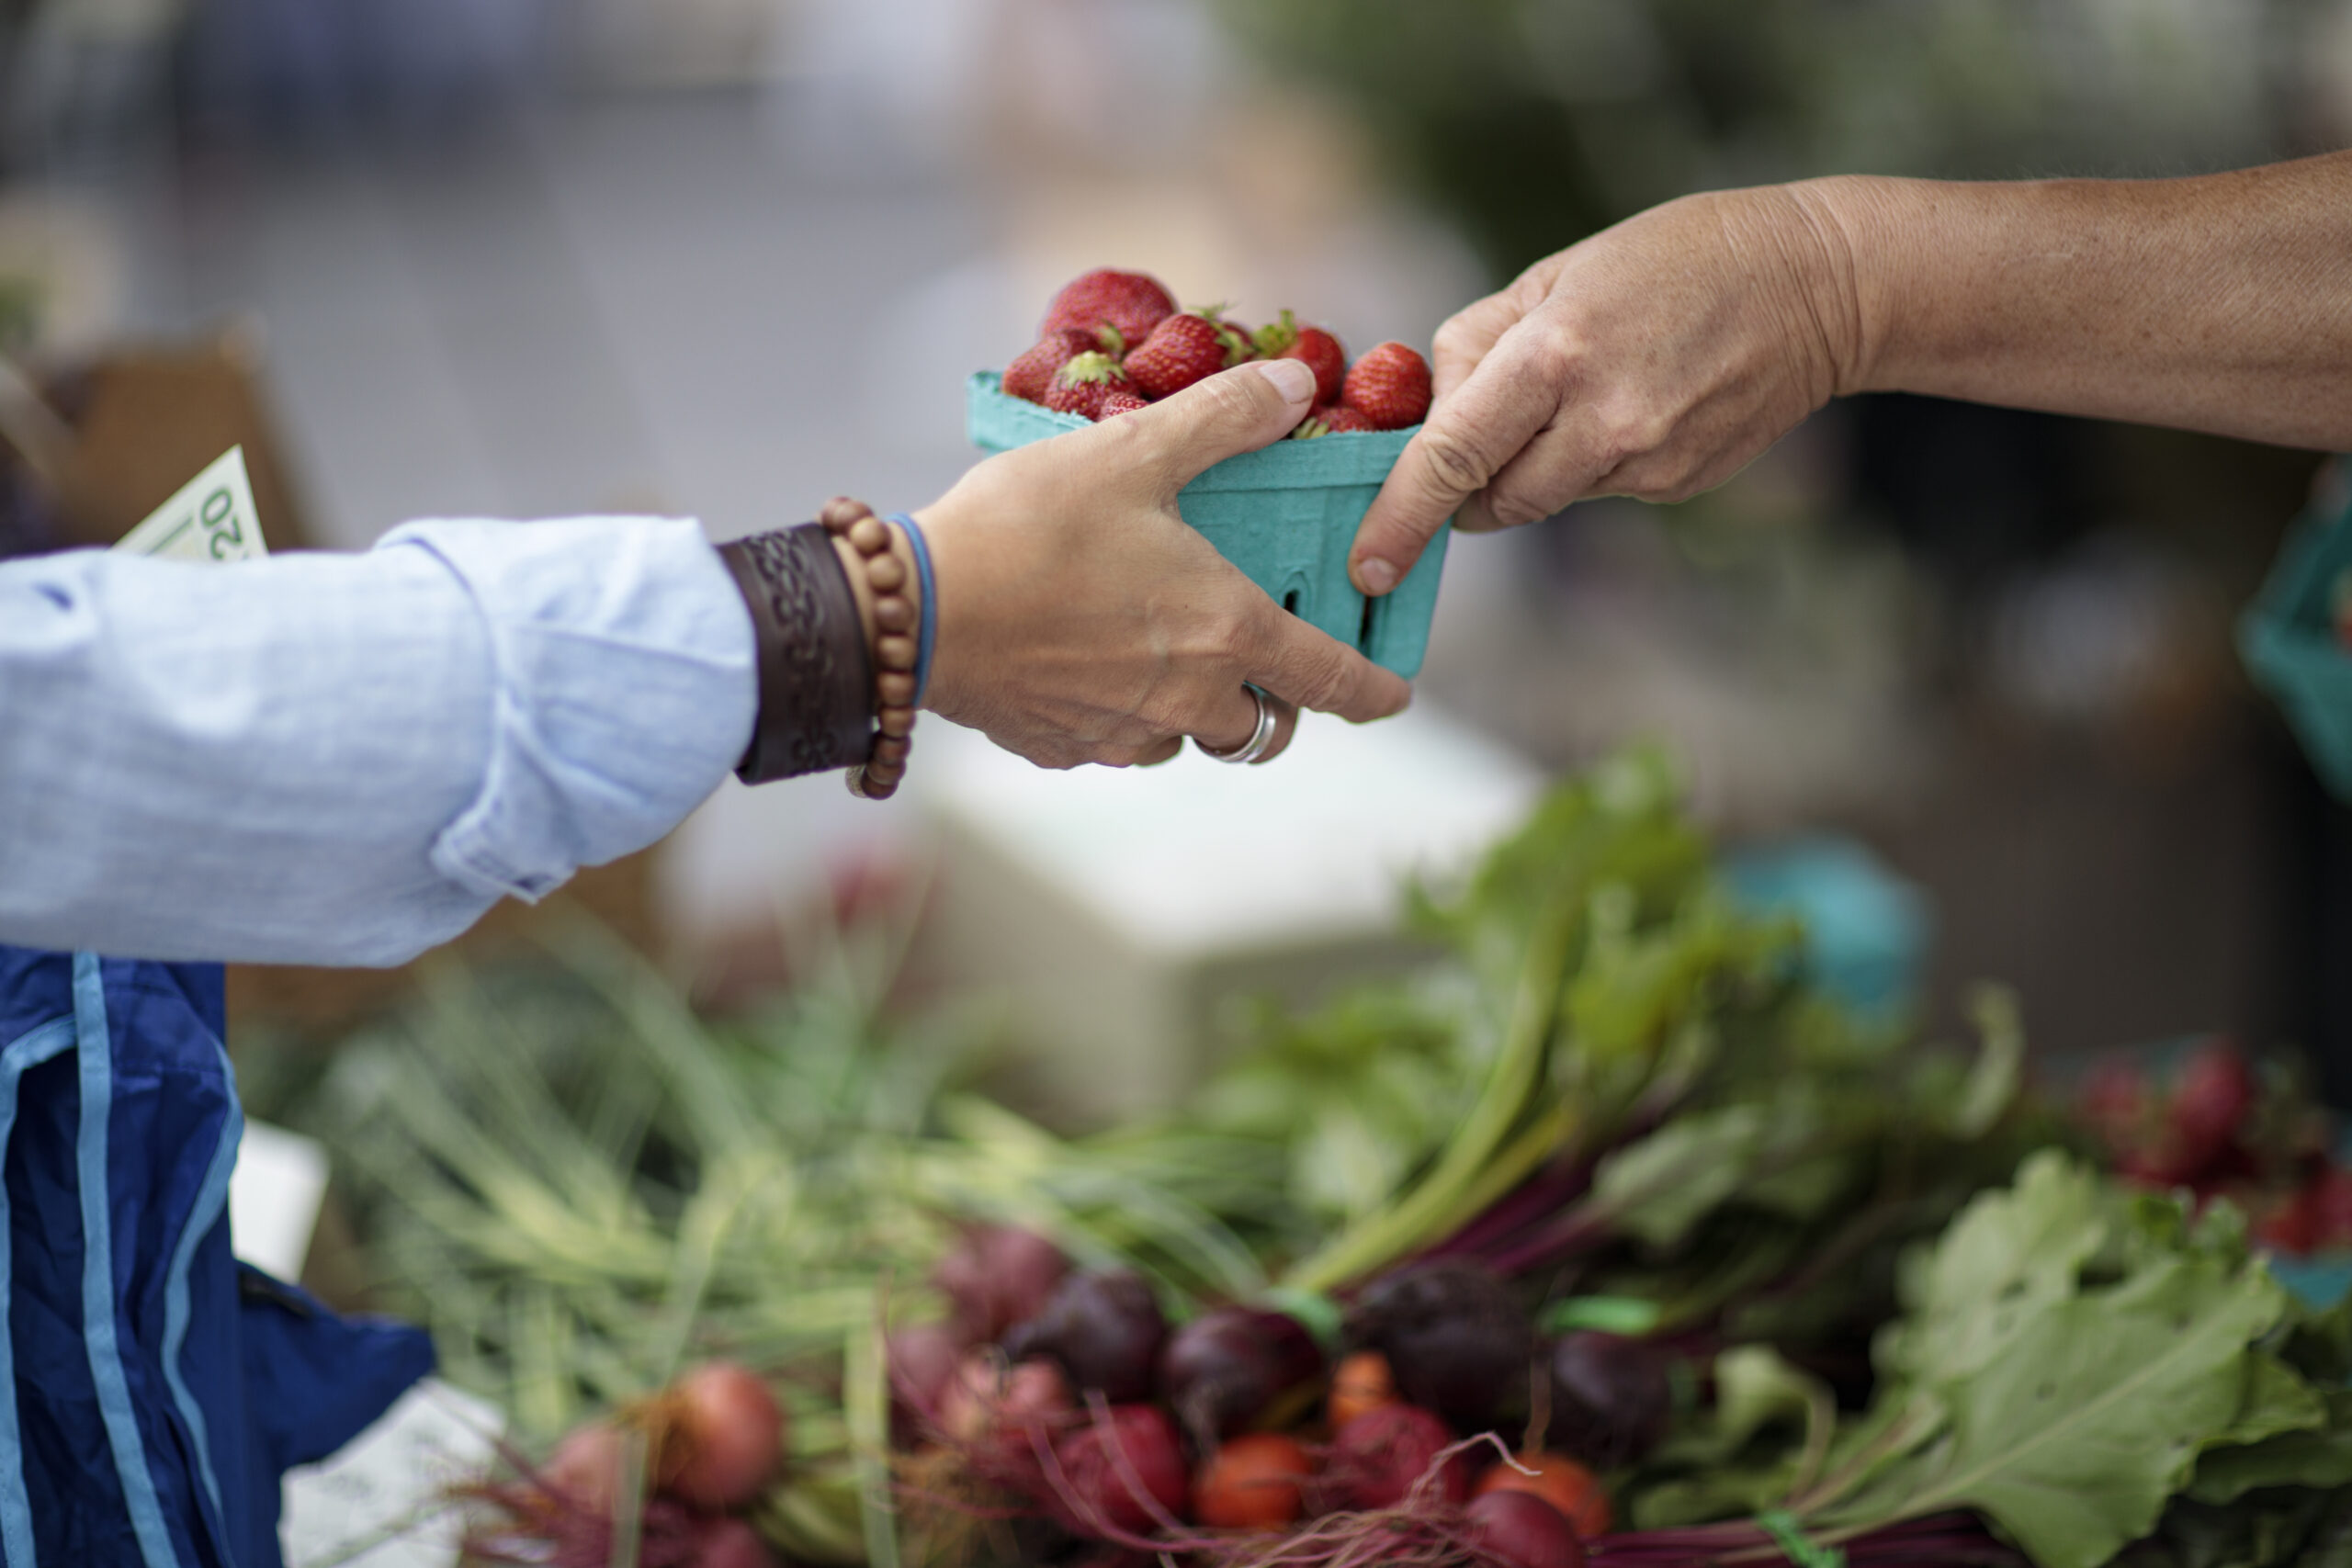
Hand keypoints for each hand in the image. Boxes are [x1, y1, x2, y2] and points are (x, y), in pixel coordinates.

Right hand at [918, 358, 1413, 768]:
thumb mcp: (1133, 452)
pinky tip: (1087, 664)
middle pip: (1263, 725)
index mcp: (1227, 630)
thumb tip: (1295, 385)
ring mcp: (1126, 732)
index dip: (1370, 689)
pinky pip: (1119, 743)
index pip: (1329, 679)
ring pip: (1191, 739)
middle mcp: (1189, 697)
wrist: (918, 610)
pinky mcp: (1066, 749)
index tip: (1392, 697)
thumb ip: (1223, 419)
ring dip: (1196, 709)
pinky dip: (1123, 714)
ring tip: (1161, 652)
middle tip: (1254, 656)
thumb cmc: (1030, 527)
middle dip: (1271, 698)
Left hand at [1349, 184, 1859, 593]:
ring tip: (1582, 393)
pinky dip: (1591, 461)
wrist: (1820, 285)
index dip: (1399, 516)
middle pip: (1491, 501)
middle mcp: (1601, 422)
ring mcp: (1646, 464)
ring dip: (1533, 467)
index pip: (1452, 456)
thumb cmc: (1676, 259)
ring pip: (1544, 500)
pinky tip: (1635, 404)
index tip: (1366, 563)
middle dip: (1465, 487)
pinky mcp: (1677, 487)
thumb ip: (1475, 345)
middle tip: (1477, 440)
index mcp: (1555, 355)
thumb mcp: (1557, 271)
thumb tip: (1423, 416)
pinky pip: (1598, 493)